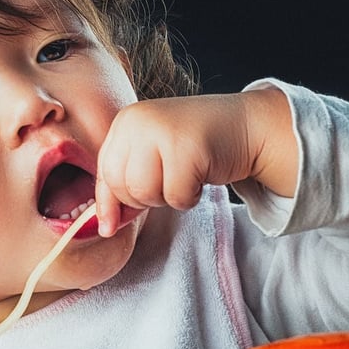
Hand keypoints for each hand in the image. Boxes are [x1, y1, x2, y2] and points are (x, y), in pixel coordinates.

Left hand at [94, 88, 296, 235]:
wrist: (245, 126)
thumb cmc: (196, 145)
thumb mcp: (151, 157)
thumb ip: (125, 184)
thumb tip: (104, 227)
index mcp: (126, 121)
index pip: (105, 173)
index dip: (109, 202)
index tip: (111, 224)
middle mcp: (139, 121)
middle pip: (122, 186)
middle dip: (144, 199)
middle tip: (168, 184)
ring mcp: (163, 131)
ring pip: (145, 193)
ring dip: (167, 198)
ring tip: (184, 177)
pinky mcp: (188, 147)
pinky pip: (175, 196)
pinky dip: (189, 197)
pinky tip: (200, 176)